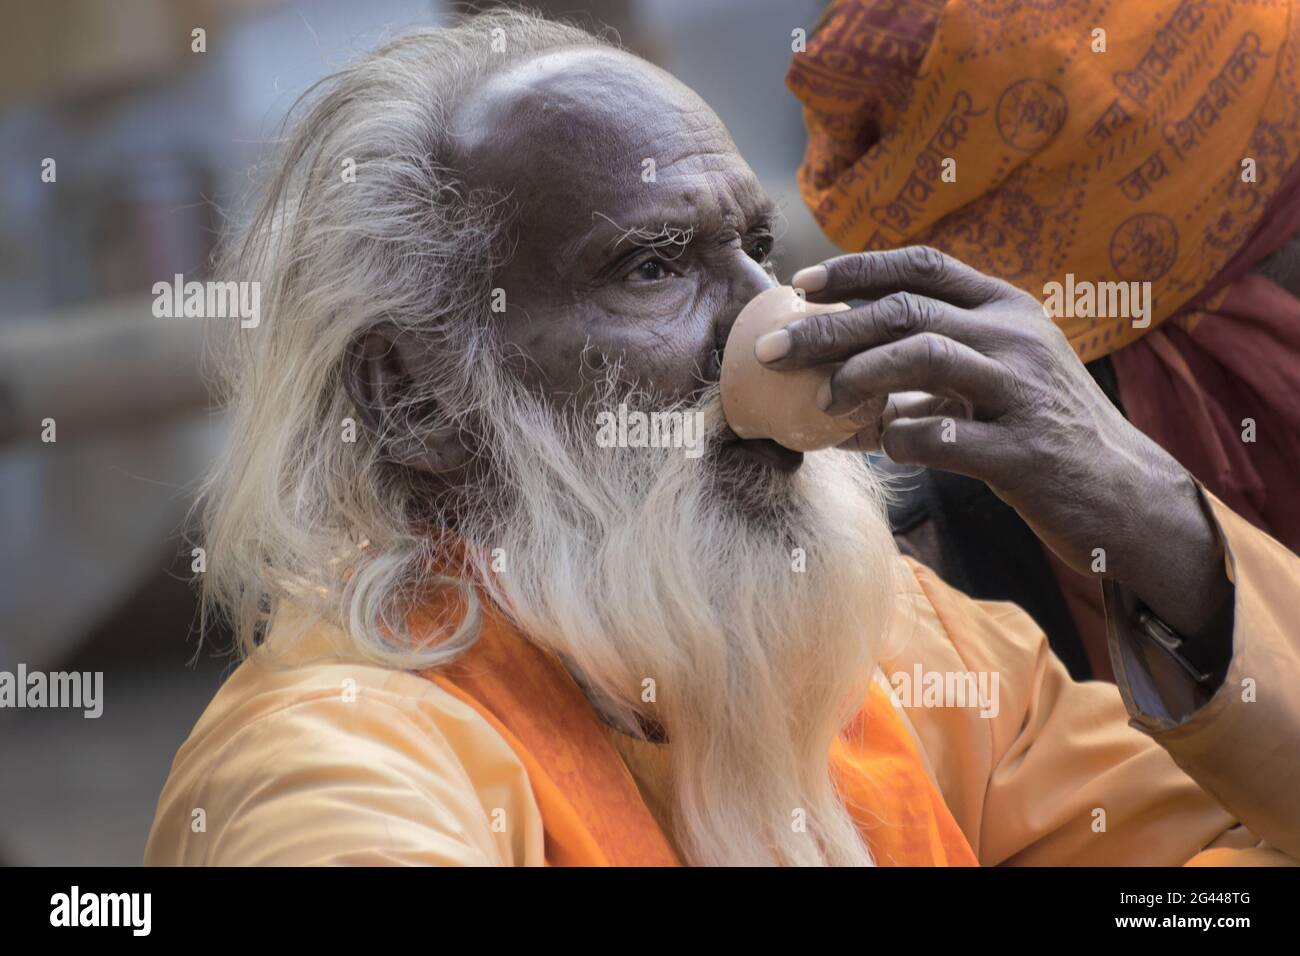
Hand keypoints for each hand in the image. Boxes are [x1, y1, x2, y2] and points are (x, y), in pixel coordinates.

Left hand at [759, 246, 1230, 640]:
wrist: (1123, 493)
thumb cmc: (1043, 431)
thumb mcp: (998, 376)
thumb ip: (935, 362)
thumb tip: (846, 366)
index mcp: (1006, 309)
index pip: (923, 266)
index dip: (856, 269)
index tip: (799, 284)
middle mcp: (1016, 338)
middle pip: (905, 310)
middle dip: (827, 327)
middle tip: (771, 349)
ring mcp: (1022, 391)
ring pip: (923, 355)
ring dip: (858, 376)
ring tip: (820, 403)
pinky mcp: (1023, 451)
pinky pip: (944, 435)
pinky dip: (902, 438)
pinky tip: (888, 446)